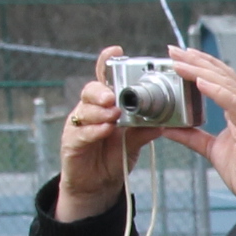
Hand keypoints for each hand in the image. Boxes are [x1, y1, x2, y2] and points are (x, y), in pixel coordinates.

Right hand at [54, 47, 164, 221]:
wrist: (97, 185)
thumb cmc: (114, 158)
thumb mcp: (134, 143)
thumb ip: (144, 132)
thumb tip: (164, 124)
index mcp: (106, 106)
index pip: (105, 80)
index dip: (107, 63)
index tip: (117, 50)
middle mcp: (90, 111)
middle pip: (90, 91)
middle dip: (102, 91)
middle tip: (113, 96)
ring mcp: (78, 125)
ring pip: (84, 110)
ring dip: (100, 111)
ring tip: (113, 113)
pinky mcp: (71, 142)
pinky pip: (80, 132)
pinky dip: (94, 130)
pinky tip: (105, 129)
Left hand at [157, 46, 235, 218]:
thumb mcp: (210, 149)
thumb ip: (191, 135)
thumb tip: (167, 126)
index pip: (221, 78)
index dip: (201, 64)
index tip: (179, 56)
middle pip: (222, 74)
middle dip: (197, 60)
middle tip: (174, 51)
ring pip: (225, 83)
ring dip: (200, 70)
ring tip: (179, 63)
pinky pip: (232, 103)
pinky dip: (215, 90)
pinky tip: (199, 82)